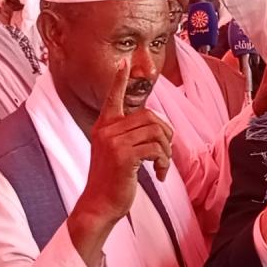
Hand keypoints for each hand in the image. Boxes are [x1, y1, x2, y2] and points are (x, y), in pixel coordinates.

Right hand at [72, 61, 173, 226]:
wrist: (99, 205)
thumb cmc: (112, 180)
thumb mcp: (116, 152)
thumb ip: (129, 135)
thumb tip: (156, 126)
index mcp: (104, 126)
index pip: (113, 97)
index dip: (120, 80)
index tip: (125, 62)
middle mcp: (107, 130)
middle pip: (151, 116)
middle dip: (166, 134)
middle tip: (165, 154)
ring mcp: (113, 142)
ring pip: (156, 132)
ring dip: (166, 151)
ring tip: (161, 166)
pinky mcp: (123, 156)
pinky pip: (156, 149)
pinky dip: (164, 162)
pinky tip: (159, 175)